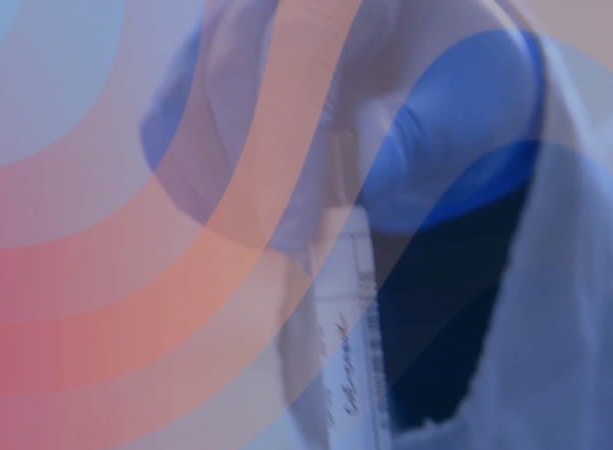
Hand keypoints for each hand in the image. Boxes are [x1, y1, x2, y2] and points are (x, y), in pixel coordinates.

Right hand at [141, 0, 542, 260]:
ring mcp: (221, 18)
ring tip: (262, 235)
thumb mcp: (471, 101)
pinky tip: (231, 217)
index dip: (288, 145)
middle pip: (226, 71)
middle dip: (246, 173)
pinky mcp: (193, 59)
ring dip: (211, 183)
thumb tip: (365, 178)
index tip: (296, 228)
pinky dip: (187, 180)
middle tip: (281, 241)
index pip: (298, 48)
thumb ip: (425, 137)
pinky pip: (164, 123)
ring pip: (181, 100)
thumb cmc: (452, 74)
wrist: (428, 52)